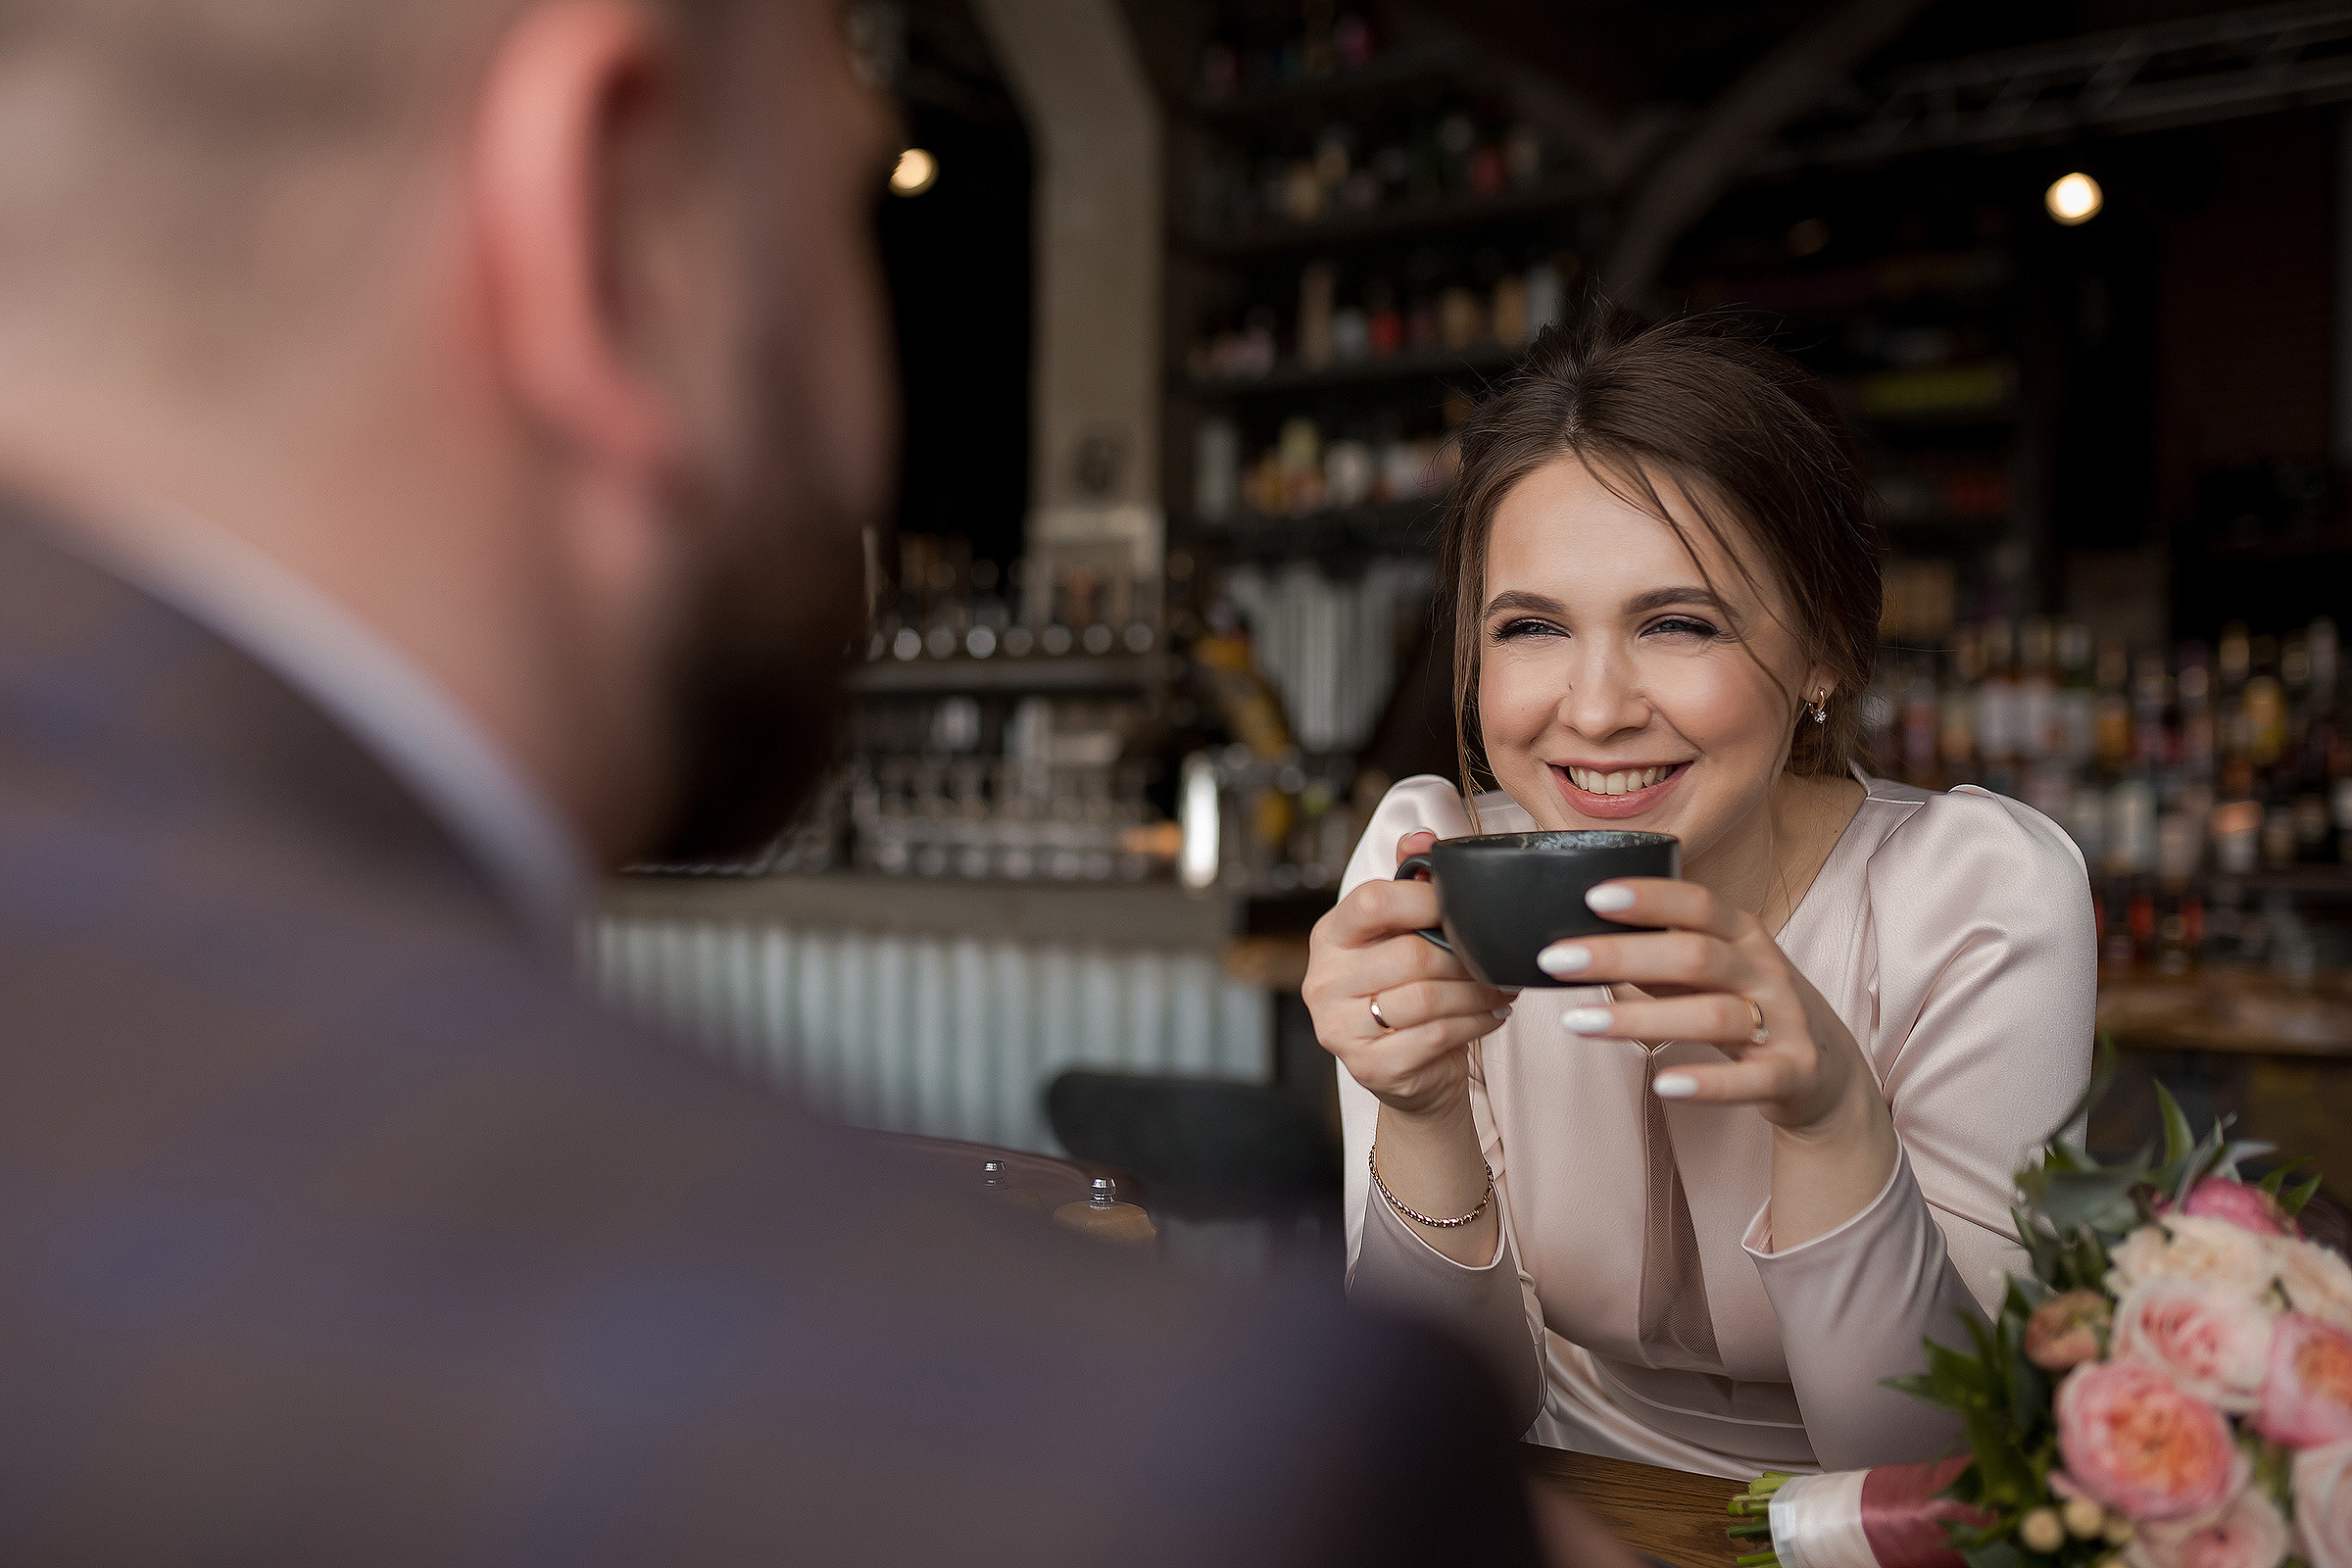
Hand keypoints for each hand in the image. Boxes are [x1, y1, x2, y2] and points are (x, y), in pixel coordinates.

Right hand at [1305, 831, 1512, 1121]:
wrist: (1408, 1072)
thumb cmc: (1407, 993)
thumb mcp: (1401, 935)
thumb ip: (1409, 883)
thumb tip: (1423, 838)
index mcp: (1329, 937)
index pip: (1371, 901)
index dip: (1425, 899)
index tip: (1462, 909)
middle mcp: (1324, 982)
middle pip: (1410, 955)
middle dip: (1465, 957)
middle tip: (1495, 959)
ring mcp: (1340, 1028)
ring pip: (1428, 998)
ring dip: (1477, 992)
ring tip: (1500, 987)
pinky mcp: (1369, 1066)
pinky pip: (1437, 1035)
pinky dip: (1476, 1022)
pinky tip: (1492, 1015)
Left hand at [1538, 878, 1871, 1136]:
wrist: (1827, 1072)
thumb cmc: (1750, 1008)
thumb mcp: (1711, 973)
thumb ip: (1659, 955)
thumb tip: (1582, 938)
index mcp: (1744, 936)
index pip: (1698, 904)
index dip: (1649, 897)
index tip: (1592, 896)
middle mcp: (1765, 971)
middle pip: (1695, 955)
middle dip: (1621, 955)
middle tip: (1555, 959)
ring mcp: (1783, 1022)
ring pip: (1713, 1015)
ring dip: (1640, 1020)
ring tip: (1577, 1023)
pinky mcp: (1793, 1074)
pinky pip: (1750, 1080)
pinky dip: (1706, 1084)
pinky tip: (1662, 1085)